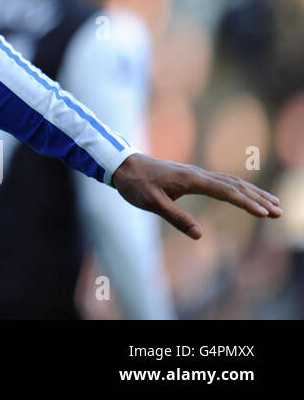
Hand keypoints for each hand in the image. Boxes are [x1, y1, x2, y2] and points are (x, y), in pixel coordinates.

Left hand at [110, 153, 281, 238]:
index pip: (225, 191)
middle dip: (257, 198)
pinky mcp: (192, 175)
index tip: (263, 213)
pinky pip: (222, 181)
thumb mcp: (151, 203)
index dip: (245, 203)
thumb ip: (175, 217)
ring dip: (252, 192)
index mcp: (191, 179)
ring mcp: (195, 173)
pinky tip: (246, 194)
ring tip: (272, 204)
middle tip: (278, 212)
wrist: (122, 165)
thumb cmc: (135, 184)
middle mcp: (197, 174)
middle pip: (234, 185)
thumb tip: (199, 235)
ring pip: (230, 181)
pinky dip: (238, 188)